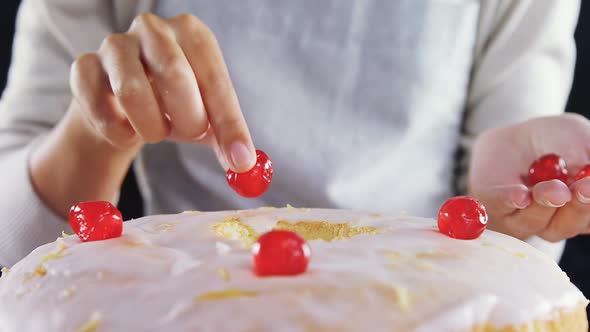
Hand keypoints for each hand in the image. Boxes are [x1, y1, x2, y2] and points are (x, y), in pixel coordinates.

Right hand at [70, 13, 254, 170]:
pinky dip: (117, 132)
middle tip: (190, 134)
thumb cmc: (174, 104)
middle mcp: (153, 29)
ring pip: (131, 90)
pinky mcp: (83, 67)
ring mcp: (115, 45)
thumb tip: (243, 163)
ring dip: (151, 127)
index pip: (215, 79)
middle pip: (174, 74)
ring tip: (156, 132)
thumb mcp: (207, 116)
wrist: (124, 104)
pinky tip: (126, 132)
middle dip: (188, 119)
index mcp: (193, 34)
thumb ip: (226, 137)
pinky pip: (98, 106)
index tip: (239, 161)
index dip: (229, 124)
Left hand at [469, 113, 589, 241]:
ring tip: (549, 189)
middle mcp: (555, 221)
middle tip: (582, 191)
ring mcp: (522, 219)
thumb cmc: (556, 140)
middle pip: (567, 225)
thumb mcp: (576, 136)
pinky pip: (500, 208)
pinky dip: (509, 201)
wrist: (515, 136)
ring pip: (534, 222)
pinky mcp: (492, 207)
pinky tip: (520, 195)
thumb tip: (588, 170)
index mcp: (582, 207)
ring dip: (543, 205)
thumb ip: (583, 154)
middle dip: (577, 208)